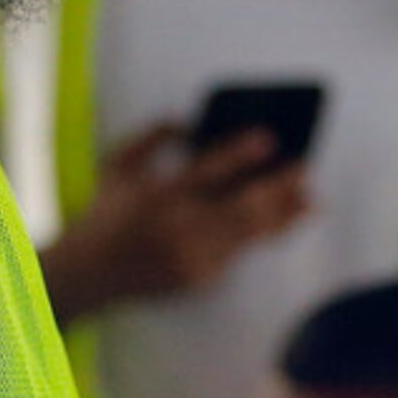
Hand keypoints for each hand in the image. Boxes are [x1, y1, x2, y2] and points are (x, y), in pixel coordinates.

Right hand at [37, 124, 307, 319]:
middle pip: (243, 207)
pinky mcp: (201, 277)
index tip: (269, 138)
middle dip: (279, 187)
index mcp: (157, 195)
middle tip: (304, 168)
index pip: (208, 170)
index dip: (241, 153)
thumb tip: (188, 119)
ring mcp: (193, 257)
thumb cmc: (104, 214)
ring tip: (309, 198)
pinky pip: (240, 252)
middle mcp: (178, 228)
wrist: (87, 273)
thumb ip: (151, 138)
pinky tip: (282, 221)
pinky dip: (262, 234)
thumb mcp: (116, 166)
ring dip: (284, 214)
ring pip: (250, 233)